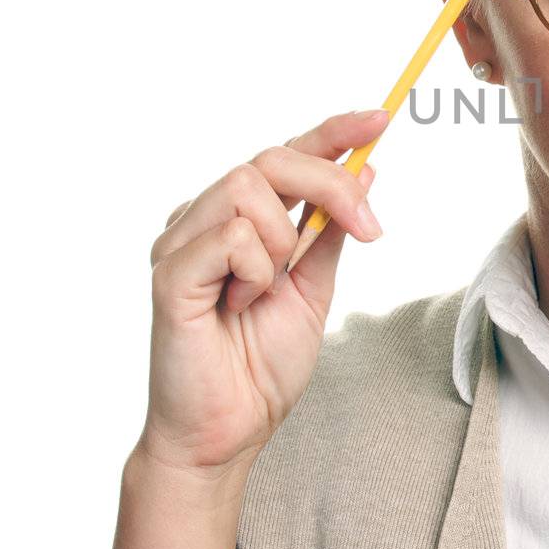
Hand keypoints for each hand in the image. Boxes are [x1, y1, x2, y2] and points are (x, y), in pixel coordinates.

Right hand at [137, 108, 390, 473]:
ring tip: (266, 291)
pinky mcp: (168, 272)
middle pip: (271, 158)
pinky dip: (255, 269)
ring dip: (281, 240)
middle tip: (369, 230)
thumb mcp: (314, 288)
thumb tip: (366, 170)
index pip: (286, 155)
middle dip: (332, 184)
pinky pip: (229, 235)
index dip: (333, 132)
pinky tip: (240, 305)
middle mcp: (204, 220)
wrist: (228, 431)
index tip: (380, 118)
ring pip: (246, 188)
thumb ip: (330, 230)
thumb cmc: (259, 365)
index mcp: (241, 220)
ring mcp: (180, 242)